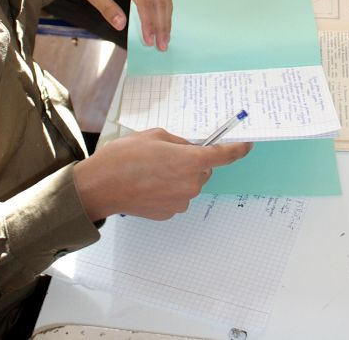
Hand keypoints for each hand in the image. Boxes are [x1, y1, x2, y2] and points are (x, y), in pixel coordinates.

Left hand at [55, 0, 171, 49]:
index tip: (149, 41)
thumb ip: (106, 8)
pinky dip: (163, 7)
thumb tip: (121, 26)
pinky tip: (162, 20)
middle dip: (162, 23)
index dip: (149, 23)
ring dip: (166, 16)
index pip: (145, 1)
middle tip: (162, 45)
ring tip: (164, 37)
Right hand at [74, 129, 252, 220]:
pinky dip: (168, 189)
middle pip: (203, 168)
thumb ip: (179, 142)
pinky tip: (149, 184)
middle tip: (167, 155)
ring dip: (178, 175)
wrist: (101, 186)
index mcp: (190, 161)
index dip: (237, 149)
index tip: (247, 145)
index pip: (224, 155)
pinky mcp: (169, 213)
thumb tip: (188, 148)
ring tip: (152, 170)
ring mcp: (180, 201)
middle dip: (191, 160)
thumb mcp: (155, 136)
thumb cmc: (125, 157)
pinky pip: (177, 196)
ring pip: (189, 183)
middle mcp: (191, 184)